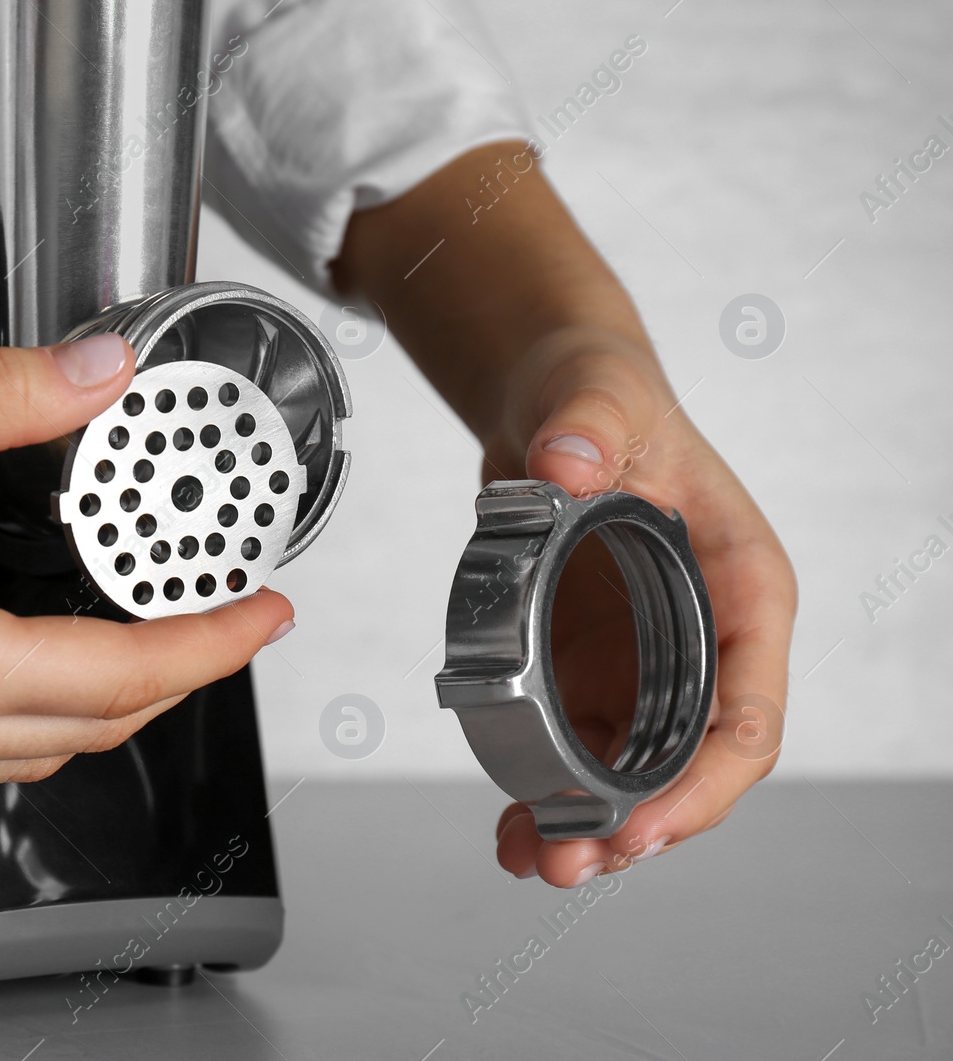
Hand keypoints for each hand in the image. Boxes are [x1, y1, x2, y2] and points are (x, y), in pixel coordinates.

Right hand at [0, 335, 293, 799]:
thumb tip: (88, 370)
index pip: (119, 675)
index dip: (212, 644)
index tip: (263, 611)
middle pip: (88, 728)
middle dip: (174, 676)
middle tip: (216, 616)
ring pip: (26, 757)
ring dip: (99, 703)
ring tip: (135, 635)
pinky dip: (18, 723)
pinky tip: (12, 670)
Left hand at [482, 328, 796, 885]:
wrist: (549, 400)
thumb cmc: (600, 395)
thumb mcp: (599, 395)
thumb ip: (591, 424)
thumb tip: (570, 463)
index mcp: (740, 588)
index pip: (746, 714)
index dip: (701, 784)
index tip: (642, 824)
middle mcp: (701, 639)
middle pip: (689, 763)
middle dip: (637, 826)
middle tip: (571, 862)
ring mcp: (644, 660)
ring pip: (632, 772)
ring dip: (588, 826)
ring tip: (534, 860)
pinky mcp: (591, 666)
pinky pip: (579, 748)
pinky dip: (547, 793)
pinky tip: (511, 829)